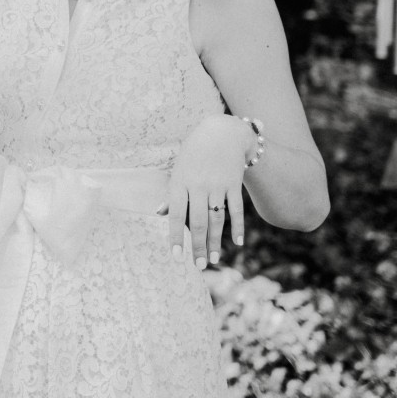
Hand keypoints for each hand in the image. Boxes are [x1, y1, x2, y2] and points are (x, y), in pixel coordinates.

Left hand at [166, 113, 256, 269]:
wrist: (221, 132)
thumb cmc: (194, 154)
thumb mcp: (179, 170)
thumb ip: (172, 194)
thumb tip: (159, 214)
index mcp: (180, 182)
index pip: (176, 215)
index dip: (176, 237)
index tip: (177, 257)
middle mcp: (198, 185)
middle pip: (198, 222)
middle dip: (198, 246)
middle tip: (200, 266)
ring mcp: (218, 184)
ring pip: (217, 219)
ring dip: (216, 241)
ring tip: (215, 259)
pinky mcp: (234, 183)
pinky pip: (236, 209)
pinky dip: (238, 226)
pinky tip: (237, 242)